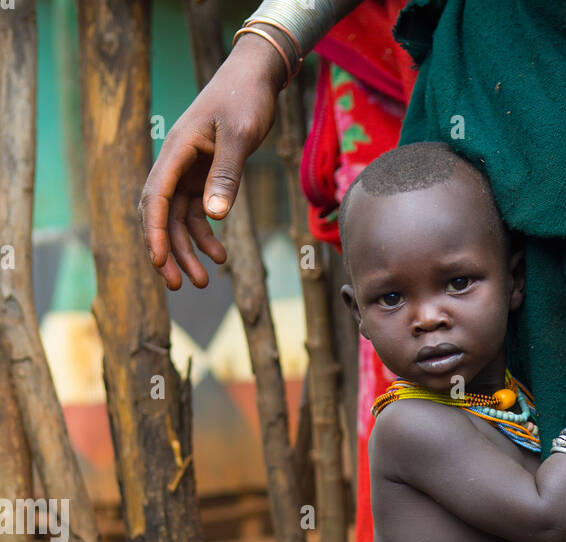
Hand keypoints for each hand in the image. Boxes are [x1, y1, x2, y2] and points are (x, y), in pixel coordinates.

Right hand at [137, 35, 286, 290]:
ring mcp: (189, 171)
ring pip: (179, 219)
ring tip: (205, 281)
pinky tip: (221, 256)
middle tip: (178, 286)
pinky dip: (206, 236)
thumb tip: (214, 217)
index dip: (154, 231)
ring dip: (189, 251)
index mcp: (177, 151)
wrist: (256, 77)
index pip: (155, 197)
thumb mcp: (239, 135)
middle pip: (161, 214)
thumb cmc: (245, 99)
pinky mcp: (204, 176)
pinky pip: (197, 213)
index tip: (158, 260)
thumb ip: (227, 175)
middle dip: (168, 251)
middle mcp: (177, 163)